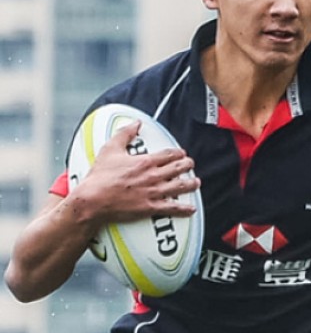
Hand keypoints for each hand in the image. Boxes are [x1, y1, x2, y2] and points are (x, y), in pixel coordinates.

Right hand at [70, 121, 200, 227]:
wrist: (93, 199)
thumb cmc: (99, 177)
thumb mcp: (110, 149)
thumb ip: (124, 134)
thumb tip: (135, 124)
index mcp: (145, 162)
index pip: (169, 155)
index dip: (178, 153)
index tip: (182, 153)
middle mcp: (153, 176)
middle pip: (178, 169)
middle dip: (187, 165)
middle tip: (191, 164)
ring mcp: (153, 192)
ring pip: (179, 187)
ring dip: (191, 184)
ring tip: (196, 182)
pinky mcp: (150, 207)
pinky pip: (172, 208)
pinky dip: (184, 209)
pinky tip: (191, 209)